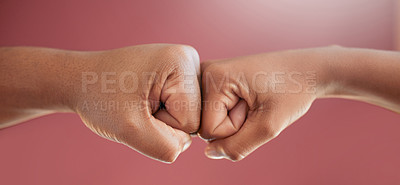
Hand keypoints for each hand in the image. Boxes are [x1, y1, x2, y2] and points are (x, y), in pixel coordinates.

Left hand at [69, 44, 200, 162]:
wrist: (81, 79)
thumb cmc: (99, 97)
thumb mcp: (129, 129)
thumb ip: (166, 147)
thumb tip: (186, 144)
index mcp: (181, 62)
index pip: (190, 121)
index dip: (161, 125)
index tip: (136, 107)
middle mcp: (188, 58)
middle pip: (193, 117)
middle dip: (163, 121)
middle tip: (136, 105)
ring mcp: (184, 65)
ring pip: (188, 114)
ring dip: (162, 117)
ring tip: (139, 101)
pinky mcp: (178, 73)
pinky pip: (181, 108)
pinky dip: (162, 111)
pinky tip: (144, 99)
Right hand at [199, 47, 330, 160]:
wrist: (304, 70)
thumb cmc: (291, 90)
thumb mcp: (268, 126)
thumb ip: (237, 146)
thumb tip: (209, 153)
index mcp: (212, 76)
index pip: (208, 130)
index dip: (235, 129)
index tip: (255, 107)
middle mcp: (203, 73)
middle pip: (205, 126)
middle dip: (232, 125)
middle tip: (255, 103)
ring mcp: (207, 77)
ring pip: (209, 121)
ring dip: (233, 120)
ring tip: (253, 100)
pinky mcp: (213, 82)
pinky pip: (214, 114)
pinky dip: (232, 114)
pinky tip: (246, 99)